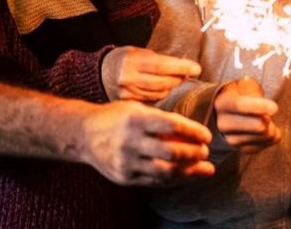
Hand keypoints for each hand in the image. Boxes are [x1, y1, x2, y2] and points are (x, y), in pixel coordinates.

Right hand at [80, 100, 214, 186]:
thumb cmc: (115, 117)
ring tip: (204, 168)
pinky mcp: (125, 178)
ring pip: (165, 172)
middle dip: (194, 154)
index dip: (194, 131)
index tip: (207, 135)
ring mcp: (127, 162)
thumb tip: (193, 129)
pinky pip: (155, 182)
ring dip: (189, 172)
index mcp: (136, 119)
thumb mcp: (136, 108)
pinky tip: (187, 176)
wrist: (83, 135)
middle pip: (171, 152)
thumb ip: (161, 118)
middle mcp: (130, 141)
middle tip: (205, 152)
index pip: (172, 126)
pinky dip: (175, 180)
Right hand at [101, 46, 200, 101]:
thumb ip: (157, 59)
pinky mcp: (128, 103)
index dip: (182, 67)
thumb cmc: (122, 59)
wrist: (98, 74)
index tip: (196, 68)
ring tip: (176, 81)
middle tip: (188, 74)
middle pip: (163, 81)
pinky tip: (164, 90)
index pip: (163, 65)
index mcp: (132, 60)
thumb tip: (182, 65)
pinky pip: (152, 101)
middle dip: (179, 78)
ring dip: (172, 87)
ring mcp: (128, 93)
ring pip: (160, 93)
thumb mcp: (137, 52)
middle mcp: (129, 78)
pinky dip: (161, 95)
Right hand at [213, 76, 280, 153]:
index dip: (260, 107)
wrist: (226, 112)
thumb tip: (266, 107)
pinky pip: (266, 144)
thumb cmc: (239, 95)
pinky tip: (265, 129)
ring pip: (265, 136)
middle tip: (269, 113)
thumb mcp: (244, 84)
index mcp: (222, 103)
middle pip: (258, 126)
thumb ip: (254, 91)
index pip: (240, 106)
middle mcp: (223, 124)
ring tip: (266, 120)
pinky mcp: (240, 150)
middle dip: (269, 118)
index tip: (275, 108)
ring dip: (271, 127)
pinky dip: (270, 136)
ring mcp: (230, 140)